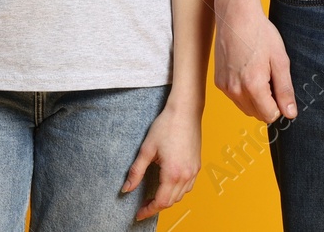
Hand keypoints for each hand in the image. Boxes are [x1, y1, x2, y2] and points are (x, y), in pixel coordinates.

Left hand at [123, 98, 201, 219]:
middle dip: (156, 206)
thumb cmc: (166, 126)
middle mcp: (186, 175)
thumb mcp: (146, 149)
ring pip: (181, 196)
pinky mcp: (197, 165)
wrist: (185, 111)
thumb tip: (126, 189)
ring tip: (154, 196)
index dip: (148, 210)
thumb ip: (136, 172)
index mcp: (172, 173)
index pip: (161, 202)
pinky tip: (169, 184)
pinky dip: (178, 191)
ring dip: (168, 199)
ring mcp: (194, 170)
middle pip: (171, 201)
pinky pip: (188, 186)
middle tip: (143, 205)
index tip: (139, 213)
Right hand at [213, 0, 296, 122]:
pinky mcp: (218, 82)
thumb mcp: (280, 60)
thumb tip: (290, 113)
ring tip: (259, 72)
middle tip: (270, 76)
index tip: (279, 86)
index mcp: (253, 86)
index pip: (270, 115)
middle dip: (267, 102)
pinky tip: (248, 70)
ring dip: (255, 98)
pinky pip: (235, 97)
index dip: (279, 104)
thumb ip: (285, 90)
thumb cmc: (259, 33)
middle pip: (257, 114)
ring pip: (245, 108)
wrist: (236, 16)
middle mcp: (235, 90)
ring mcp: (224, 87)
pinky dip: (244, 91)